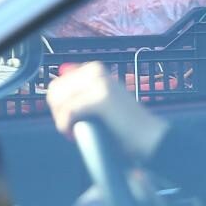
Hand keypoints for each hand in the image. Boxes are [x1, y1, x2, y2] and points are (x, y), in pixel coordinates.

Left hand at [46, 62, 168, 160]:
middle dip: (58, 113)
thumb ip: (81, 90)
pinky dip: (67, 125)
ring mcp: (100, 83)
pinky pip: (69, 111)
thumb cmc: (125, 124)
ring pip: (60, 101)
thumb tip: (58, 83)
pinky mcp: (101, 98)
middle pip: (55, 91)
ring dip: (62, 120)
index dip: (59, 105)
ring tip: (75, 131)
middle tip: (71, 127)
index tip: (70, 119)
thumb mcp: (101, 100)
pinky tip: (75, 133)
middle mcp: (96, 71)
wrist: (150, 137)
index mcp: (95, 69)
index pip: (58, 83)